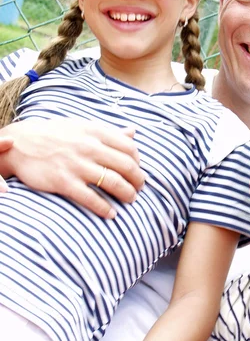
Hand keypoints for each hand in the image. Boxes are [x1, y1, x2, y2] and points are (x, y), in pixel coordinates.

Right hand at [1, 119, 145, 217]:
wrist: (20, 144)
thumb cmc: (55, 135)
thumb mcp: (83, 127)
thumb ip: (109, 131)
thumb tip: (133, 131)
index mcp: (95, 132)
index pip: (130, 148)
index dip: (138, 162)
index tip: (136, 170)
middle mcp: (89, 147)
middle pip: (127, 166)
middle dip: (138, 181)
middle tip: (138, 189)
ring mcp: (77, 165)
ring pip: (114, 183)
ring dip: (127, 194)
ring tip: (130, 200)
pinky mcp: (64, 182)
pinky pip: (91, 198)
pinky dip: (105, 208)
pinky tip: (111, 214)